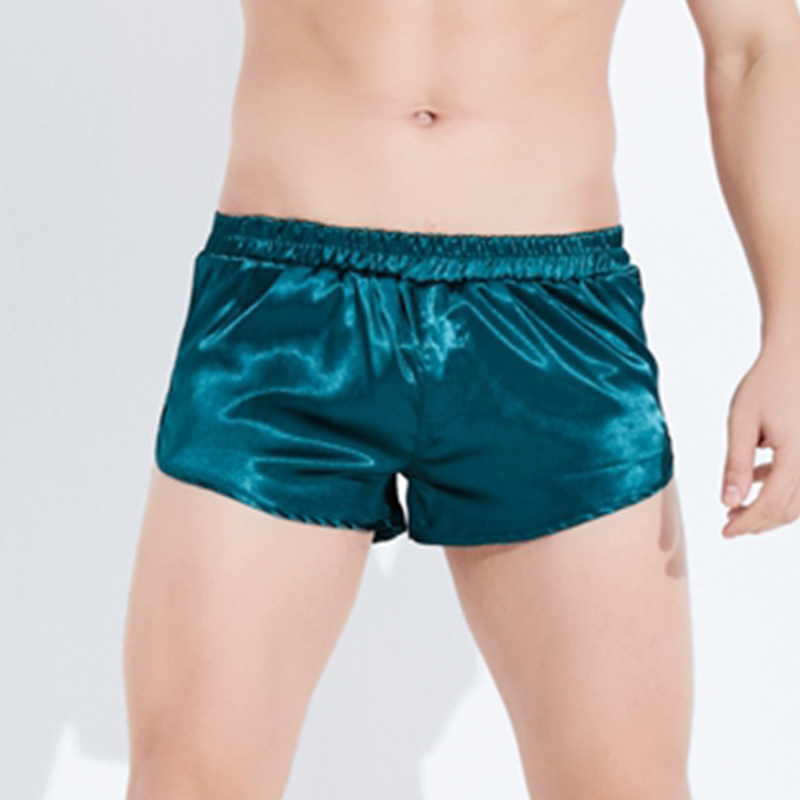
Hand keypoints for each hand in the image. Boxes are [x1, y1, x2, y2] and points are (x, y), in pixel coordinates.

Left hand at [721, 343, 799, 537]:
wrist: (795, 357)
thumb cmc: (767, 384)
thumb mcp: (742, 422)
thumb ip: (737, 465)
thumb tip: (729, 503)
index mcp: (797, 455)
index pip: (772, 504)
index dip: (748, 522)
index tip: (726, 532)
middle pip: (789, 509)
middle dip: (758, 521)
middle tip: (730, 524)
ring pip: (799, 500)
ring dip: (770, 508)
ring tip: (738, 506)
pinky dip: (781, 488)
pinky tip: (756, 479)